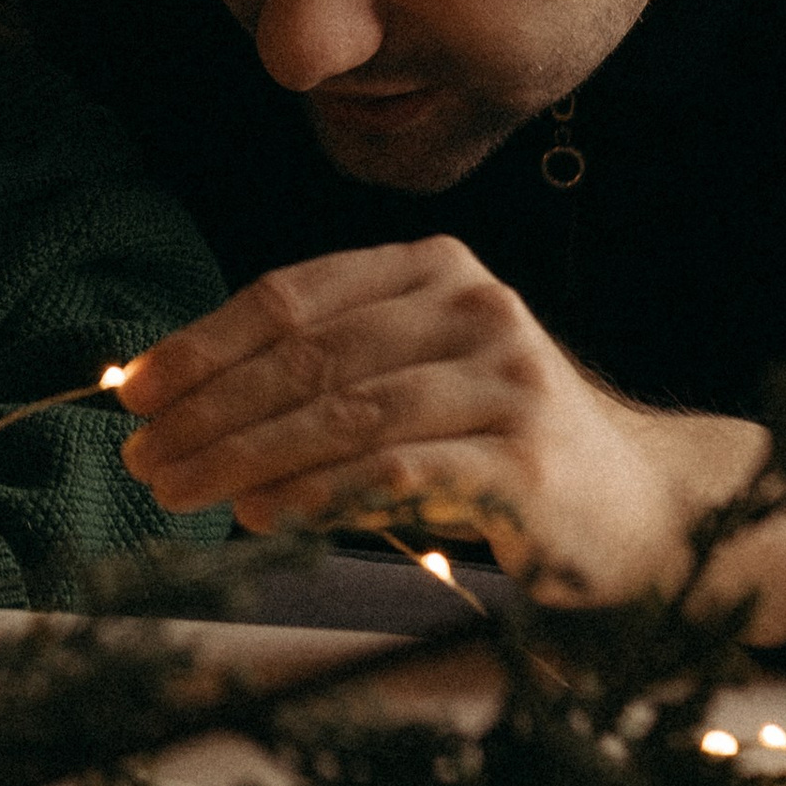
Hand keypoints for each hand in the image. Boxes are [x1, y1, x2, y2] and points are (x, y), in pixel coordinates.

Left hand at [116, 238, 785, 638]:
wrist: (649, 507)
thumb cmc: (504, 448)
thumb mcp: (417, 382)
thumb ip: (325, 376)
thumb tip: (181, 407)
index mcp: (435, 269)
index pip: (293, 296)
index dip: (204, 342)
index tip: (136, 391)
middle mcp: (474, 307)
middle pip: (307, 355)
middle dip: (208, 408)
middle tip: (141, 456)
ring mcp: (505, 377)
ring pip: (341, 411)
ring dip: (242, 454)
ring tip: (178, 490)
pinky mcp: (523, 455)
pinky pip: (392, 469)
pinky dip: (314, 492)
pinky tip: (261, 516)